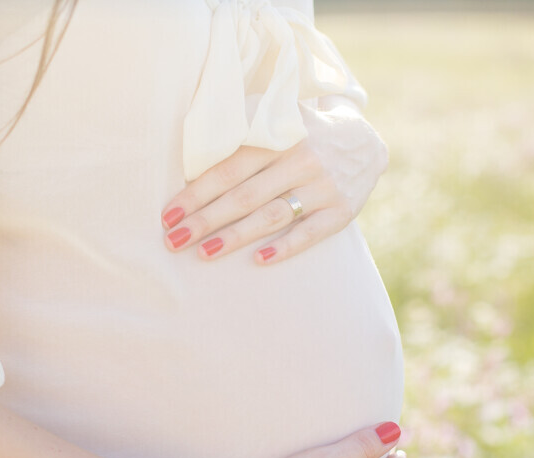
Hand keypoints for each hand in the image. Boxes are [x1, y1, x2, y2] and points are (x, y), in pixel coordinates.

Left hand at [160, 102, 387, 264]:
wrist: (365, 140)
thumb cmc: (301, 134)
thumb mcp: (277, 121)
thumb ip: (242, 131)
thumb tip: (188, 155)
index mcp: (278, 137)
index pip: (228, 168)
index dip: (196, 193)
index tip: (168, 215)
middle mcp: (300, 160)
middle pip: (244, 195)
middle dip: (205, 220)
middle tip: (173, 241)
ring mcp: (322, 187)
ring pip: (272, 216)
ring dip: (235, 237)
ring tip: (203, 254)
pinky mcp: (341, 210)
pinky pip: (311, 233)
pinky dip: (286, 247)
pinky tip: (259, 261)